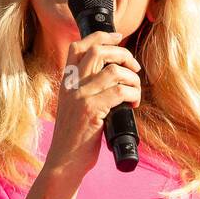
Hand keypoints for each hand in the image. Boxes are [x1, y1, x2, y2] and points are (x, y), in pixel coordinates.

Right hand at [43, 30, 141, 185]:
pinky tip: (133, 105)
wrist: (64, 162)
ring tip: (135, 93)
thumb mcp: (75, 108)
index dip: (100, 36)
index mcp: (67, 82)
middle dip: (123, 54)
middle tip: (134, 68)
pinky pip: (119, 91)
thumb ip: (87, 91)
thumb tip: (114, 78)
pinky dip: (133, 95)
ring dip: (133, 79)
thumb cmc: (75, 138)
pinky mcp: (91, 111)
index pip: (78, 46)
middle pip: (98, 51)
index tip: (118, 37)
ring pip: (114, 70)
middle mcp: (71, 85)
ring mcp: (80, 97)